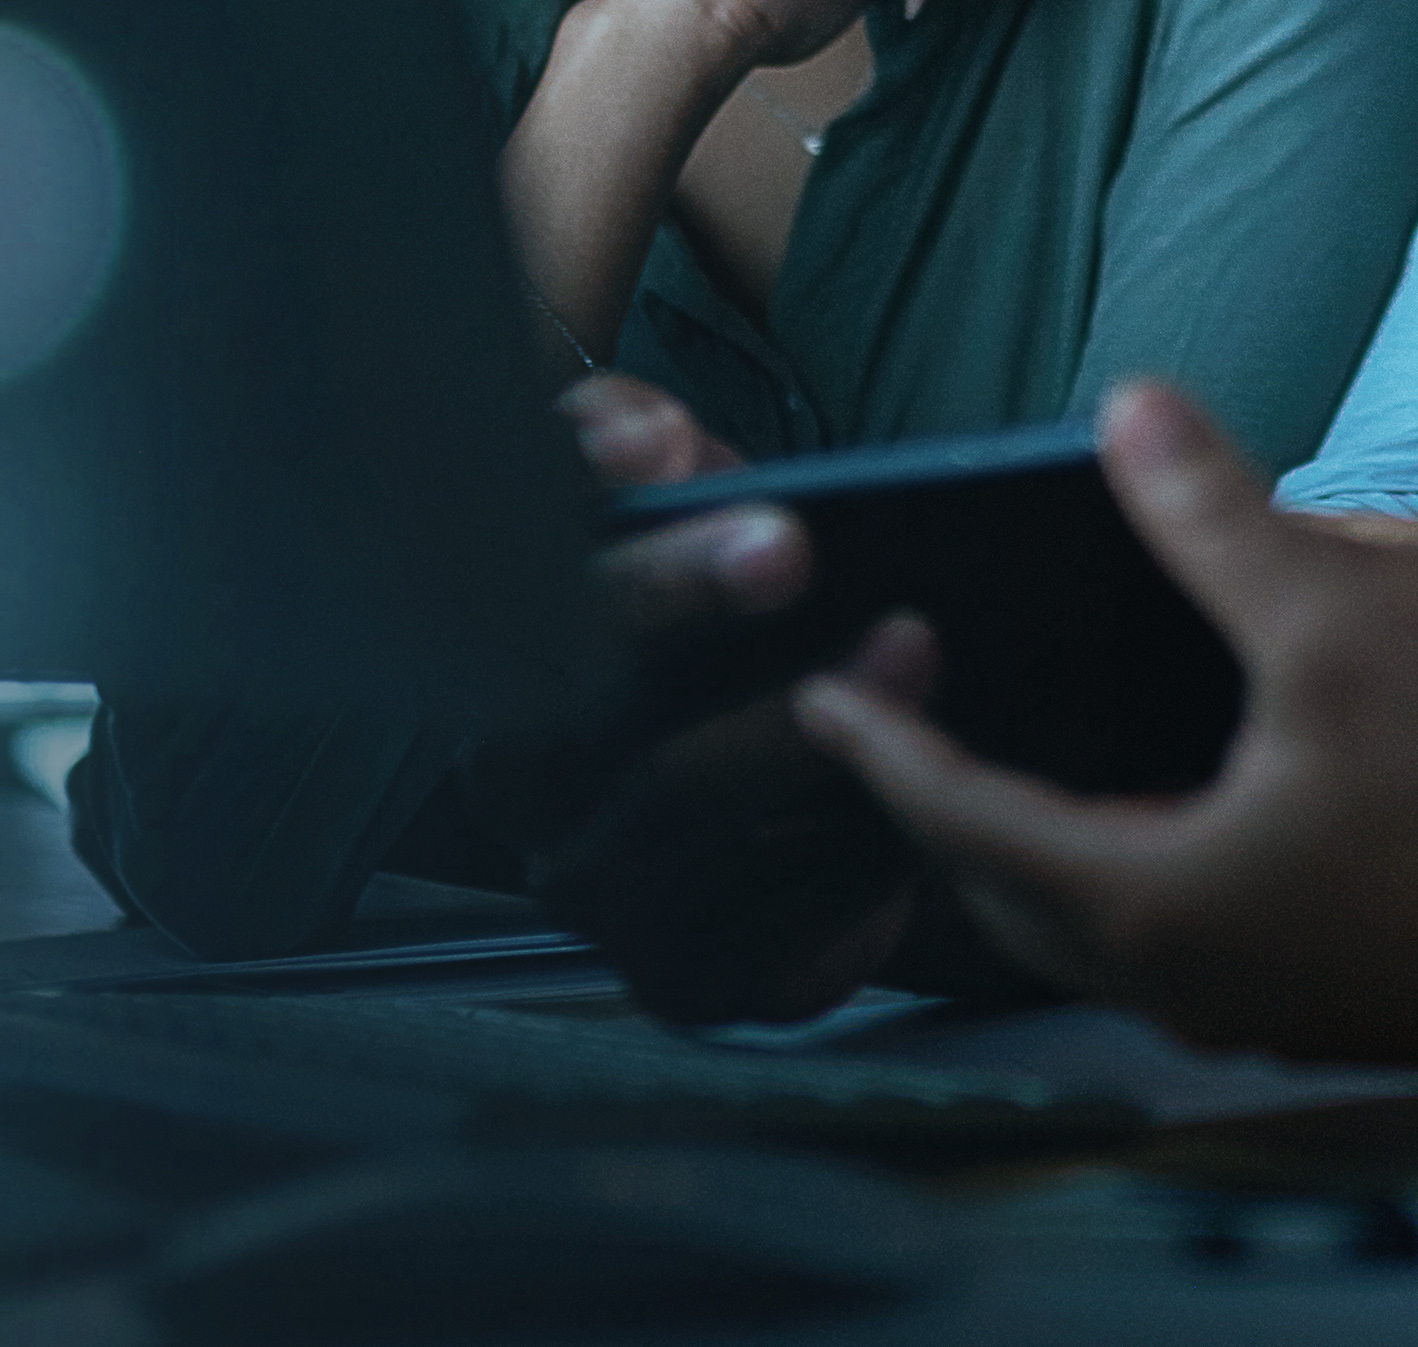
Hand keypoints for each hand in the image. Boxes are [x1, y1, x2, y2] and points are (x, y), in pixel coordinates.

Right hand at [524, 372, 928, 1024]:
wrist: (738, 761)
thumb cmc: (700, 607)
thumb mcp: (662, 499)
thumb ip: (626, 440)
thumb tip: (642, 439)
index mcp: (496, 660)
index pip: (556, 625)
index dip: (667, 582)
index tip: (784, 539)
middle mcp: (523, 791)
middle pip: (621, 749)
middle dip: (765, 691)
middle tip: (895, 624)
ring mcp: (596, 894)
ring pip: (699, 844)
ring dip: (822, 764)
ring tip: (919, 671)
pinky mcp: (679, 978)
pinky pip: (764, 940)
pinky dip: (849, 874)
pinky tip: (921, 802)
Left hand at [798, 381, 1417, 1068]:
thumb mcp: (1338, 636)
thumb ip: (1222, 525)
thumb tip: (1131, 408)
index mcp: (1138, 896)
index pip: (954, 815)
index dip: (881, 748)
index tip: (817, 702)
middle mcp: (1163, 980)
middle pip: (998, 895)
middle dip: (939, 811)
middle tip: (899, 732)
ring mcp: (1235, 1019)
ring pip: (1080, 940)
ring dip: (1031, 859)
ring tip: (1012, 777)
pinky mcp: (1302, 1023)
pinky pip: (1160, 957)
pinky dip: (1119, 889)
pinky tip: (1161, 835)